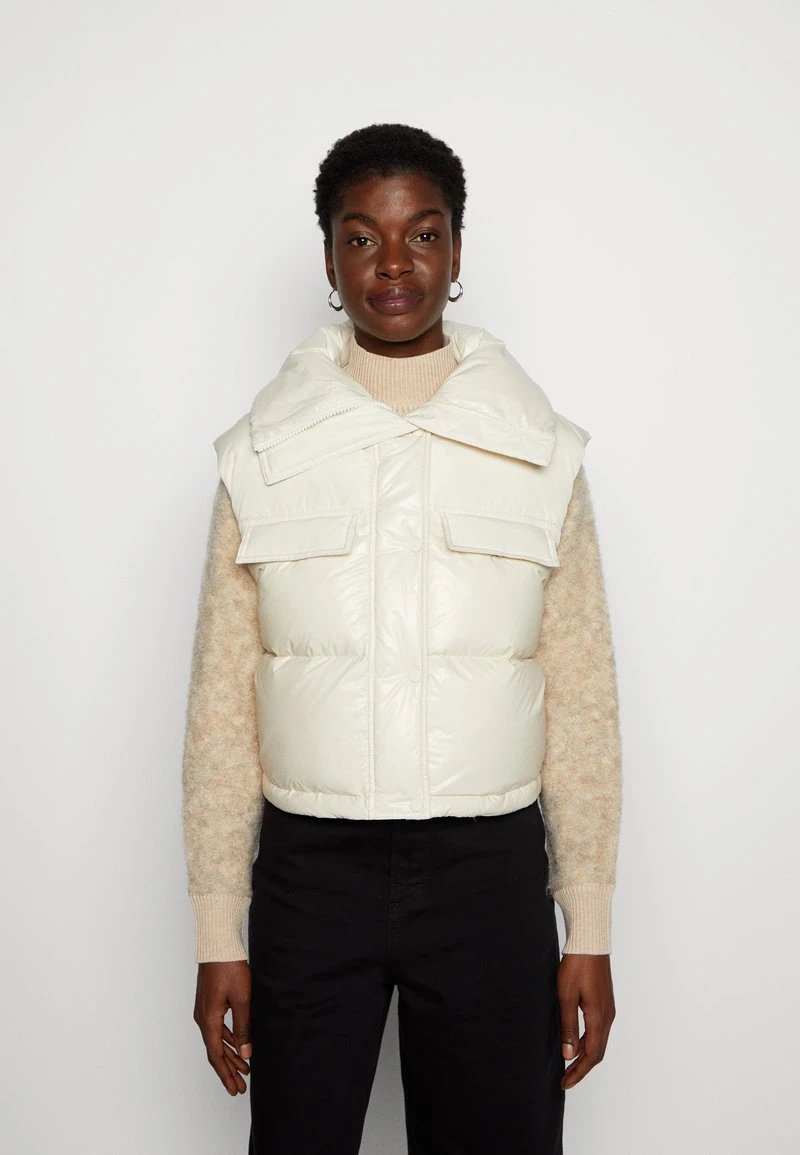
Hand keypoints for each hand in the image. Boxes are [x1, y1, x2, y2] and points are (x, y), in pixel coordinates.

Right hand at [193, 960, 252, 1095]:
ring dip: (230, 1055)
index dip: (226, 1074)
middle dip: (229, 1070)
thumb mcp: (242, 999)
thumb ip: (244, 1028)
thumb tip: (246, 1054)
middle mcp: (203, 1018)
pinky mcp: (210, 1003)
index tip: (234, 1089)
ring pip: (217, 1040)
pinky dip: (228, 1040)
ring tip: (244, 1069)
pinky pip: (218, 1028)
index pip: (216, 1055)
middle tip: (240, 1087)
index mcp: (209, 1020)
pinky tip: (239, 1045)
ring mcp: (205, 1010)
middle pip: (216, 1051)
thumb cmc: (230, 968)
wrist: (218, 945)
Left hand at [556, 953, 615, 1089]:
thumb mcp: (566, 996)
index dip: (578, 1072)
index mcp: (599, 1018)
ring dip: (584, 1055)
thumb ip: (567, 1026)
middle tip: (565, 1079)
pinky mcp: (604, 1003)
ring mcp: (608, 1009)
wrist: (590, 942)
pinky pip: (598, 1030)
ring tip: (568, 1064)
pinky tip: (575, 1041)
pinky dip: (587, 1042)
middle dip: (582, 1068)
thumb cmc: (576, 966)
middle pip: (597, 1052)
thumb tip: (568, 1055)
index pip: (591, 1055)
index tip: (565, 1083)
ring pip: (598, 1041)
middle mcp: (608, 1017)